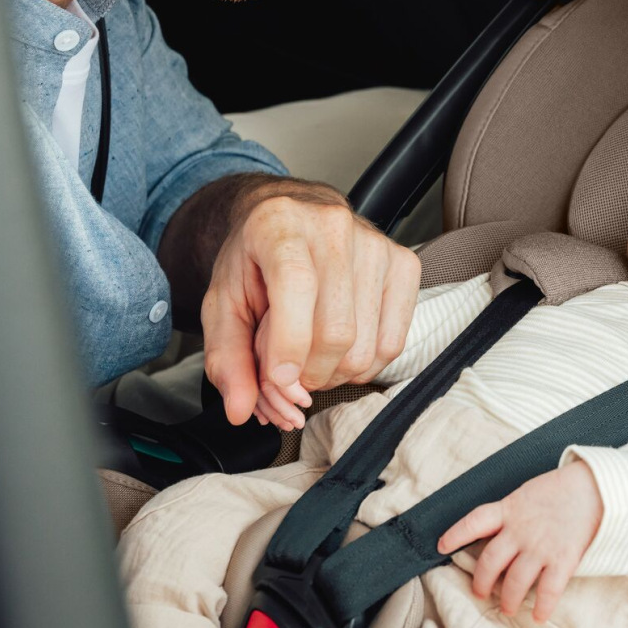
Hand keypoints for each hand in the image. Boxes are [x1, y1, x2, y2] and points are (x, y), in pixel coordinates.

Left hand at [201, 188, 420, 424]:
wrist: (293, 218)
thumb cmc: (256, 261)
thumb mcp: (223, 304)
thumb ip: (224, 358)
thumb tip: (239, 409)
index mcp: (279, 225)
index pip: (296, 285)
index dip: (289, 344)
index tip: (280, 378)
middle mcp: (333, 226)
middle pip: (337, 331)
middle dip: (309, 372)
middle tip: (291, 369)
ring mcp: (376, 244)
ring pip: (366, 346)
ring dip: (335, 372)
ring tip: (314, 354)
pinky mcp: (404, 263)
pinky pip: (393, 343)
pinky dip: (365, 364)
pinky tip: (343, 350)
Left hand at [437, 462, 603, 621]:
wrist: (596, 487)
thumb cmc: (563, 489)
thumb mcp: (529, 493)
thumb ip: (513, 512)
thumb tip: (502, 530)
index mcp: (509, 509)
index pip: (473, 522)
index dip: (455, 534)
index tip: (441, 545)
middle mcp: (519, 531)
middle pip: (489, 562)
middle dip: (482, 582)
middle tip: (481, 593)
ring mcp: (539, 547)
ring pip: (513, 582)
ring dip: (508, 600)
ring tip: (508, 608)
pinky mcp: (561, 559)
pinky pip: (547, 590)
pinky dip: (542, 607)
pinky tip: (539, 616)